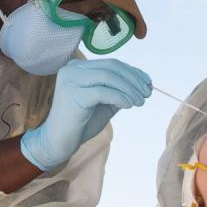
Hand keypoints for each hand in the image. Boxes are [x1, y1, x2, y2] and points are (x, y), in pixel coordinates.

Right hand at [21, 59, 150, 169]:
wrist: (58, 142)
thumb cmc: (81, 123)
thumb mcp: (104, 103)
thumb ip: (119, 90)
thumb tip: (143, 82)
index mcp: (78, 67)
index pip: (111, 64)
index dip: (133, 72)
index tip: (148, 83)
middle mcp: (72, 69)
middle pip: (111, 67)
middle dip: (134, 80)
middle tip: (147, 93)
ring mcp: (70, 80)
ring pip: (109, 77)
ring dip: (129, 89)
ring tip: (140, 101)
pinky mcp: (72, 94)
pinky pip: (103, 92)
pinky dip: (120, 97)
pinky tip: (129, 105)